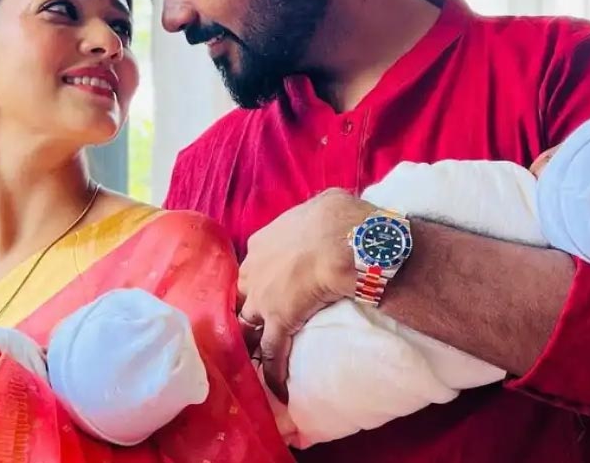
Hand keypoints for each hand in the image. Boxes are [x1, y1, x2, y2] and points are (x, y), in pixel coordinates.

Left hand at [237, 188, 372, 401]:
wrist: (346, 240)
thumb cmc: (339, 216)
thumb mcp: (323, 204)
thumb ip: (316, 212)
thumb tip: (328, 209)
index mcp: (263, 242)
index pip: (254, 265)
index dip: (260, 278)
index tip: (267, 287)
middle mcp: (255, 269)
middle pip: (242, 295)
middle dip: (245, 309)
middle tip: (253, 323)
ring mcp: (263, 297)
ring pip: (248, 324)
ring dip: (252, 340)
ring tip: (255, 357)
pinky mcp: (279, 321)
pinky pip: (271, 350)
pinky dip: (273, 369)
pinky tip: (277, 386)